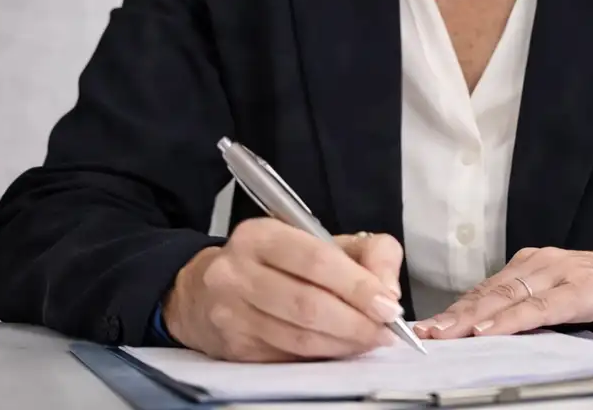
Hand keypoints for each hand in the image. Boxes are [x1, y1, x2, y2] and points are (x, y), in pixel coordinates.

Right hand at [162, 219, 405, 361]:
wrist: (205, 291)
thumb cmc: (275, 263)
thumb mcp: (322, 241)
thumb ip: (368, 254)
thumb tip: (388, 291)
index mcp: (262, 236)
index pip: (317, 261)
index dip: (358, 286)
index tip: (388, 305)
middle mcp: (237, 272)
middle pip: (308, 304)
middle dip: (356, 322)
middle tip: (384, 330)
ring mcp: (231, 313)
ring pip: (298, 337)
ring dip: (343, 343)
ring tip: (369, 340)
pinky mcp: (233, 347)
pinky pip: (287, 356)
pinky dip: (322, 355)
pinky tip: (339, 349)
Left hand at [413, 248, 592, 339]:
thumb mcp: (575, 305)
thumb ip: (541, 315)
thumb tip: (502, 338)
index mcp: (540, 266)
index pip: (489, 291)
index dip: (457, 311)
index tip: (427, 330)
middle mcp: (545, 263)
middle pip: (489, 292)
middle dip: (453, 315)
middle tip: (422, 335)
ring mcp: (564, 273)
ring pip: (507, 297)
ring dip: (472, 318)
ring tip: (443, 336)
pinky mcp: (584, 289)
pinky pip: (539, 307)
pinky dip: (511, 319)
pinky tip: (490, 330)